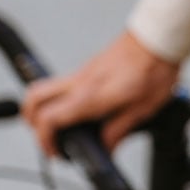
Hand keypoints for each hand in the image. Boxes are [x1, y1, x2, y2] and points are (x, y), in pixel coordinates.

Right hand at [21, 31, 179, 155]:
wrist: (157, 37)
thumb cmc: (153, 69)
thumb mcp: (142, 110)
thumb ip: (119, 131)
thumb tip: (106, 149)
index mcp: (90, 96)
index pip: (48, 119)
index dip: (45, 141)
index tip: (56, 152)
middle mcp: (79, 83)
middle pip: (33, 98)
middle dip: (32, 122)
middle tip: (50, 139)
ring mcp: (81, 74)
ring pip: (45, 89)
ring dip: (43, 109)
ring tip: (63, 127)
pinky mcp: (88, 68)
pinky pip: (62, 85)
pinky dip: (61, 100)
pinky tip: (81, 111)